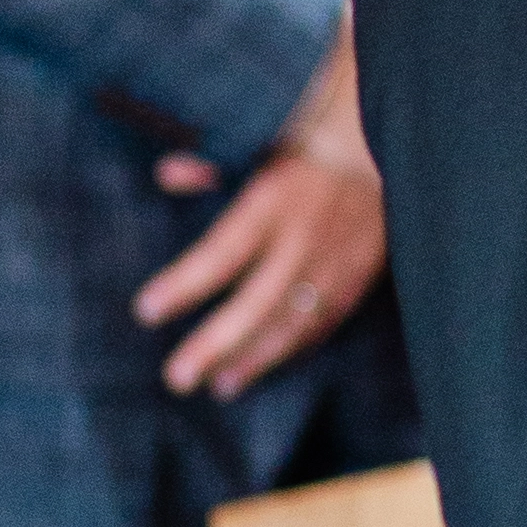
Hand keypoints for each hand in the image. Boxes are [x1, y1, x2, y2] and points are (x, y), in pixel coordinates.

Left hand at [136, 13, 386, 399]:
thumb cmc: (306, 142)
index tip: (146, 310)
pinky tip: (262, 364)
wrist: (381, 146)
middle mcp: (303, 239)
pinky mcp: (357, 277)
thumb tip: (166, 174)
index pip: (223, 252)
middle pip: (255, 304)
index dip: (185, 285)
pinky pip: (322, 322)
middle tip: (176, 378)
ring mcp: (334, 264)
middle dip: (215, 344)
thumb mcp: (259, 140)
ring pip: (291, 324)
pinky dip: (292, 347)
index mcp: (274, 201)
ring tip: (219, 386)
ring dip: (254, 359)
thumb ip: (211, 164)